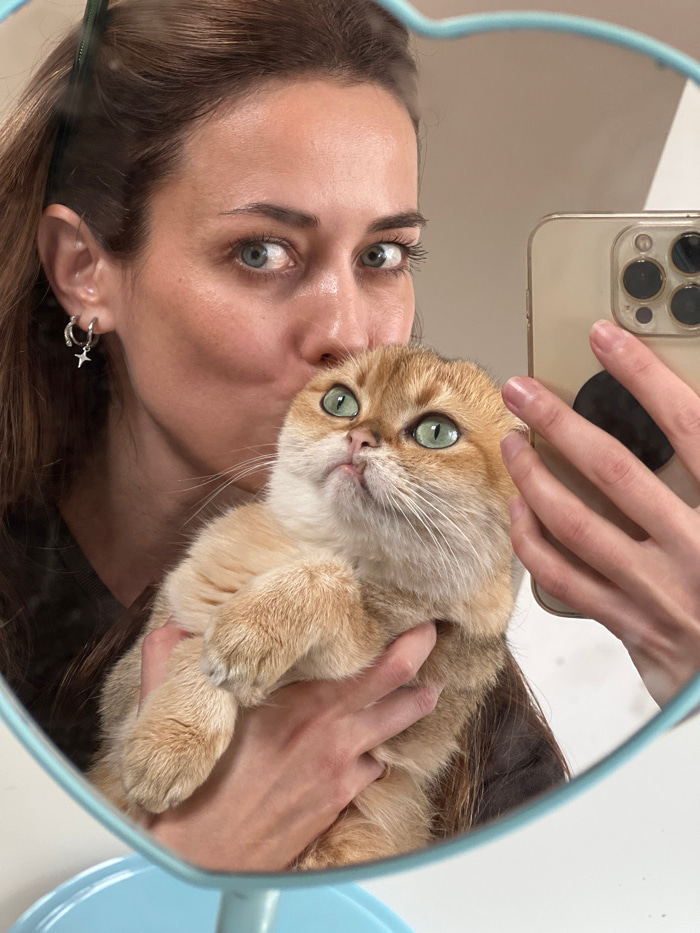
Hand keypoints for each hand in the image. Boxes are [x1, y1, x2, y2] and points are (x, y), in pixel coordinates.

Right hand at [136, 619, 438, 870]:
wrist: (199, 860)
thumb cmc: (190, 787)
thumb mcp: (168, 710)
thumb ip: (168, 656)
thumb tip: (173, 619)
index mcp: (303, 703)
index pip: (379, 663)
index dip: (405, 638)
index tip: (415, 614)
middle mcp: (333, 734)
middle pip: (401, 688)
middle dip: (421, 656)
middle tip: (430, 633)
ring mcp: (341, 770)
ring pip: (396, 730)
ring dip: (411, 707)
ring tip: (422, 688)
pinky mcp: (337, 801)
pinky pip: (373, 768)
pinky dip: (377, 751)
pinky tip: (373, 743)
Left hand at [500, 319, 699, 706]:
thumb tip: (687, 427)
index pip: (689, 427)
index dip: (644, 376)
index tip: (606, 339)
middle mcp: (692, 551)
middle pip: (613, 470)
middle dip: (560, 422)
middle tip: (522, 391)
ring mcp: (656, 593)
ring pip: (574, 525)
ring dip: (534, 479)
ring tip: (512, 444)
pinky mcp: (631, 626)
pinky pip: (565, 581)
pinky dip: (533, 544)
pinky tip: (518, 515)